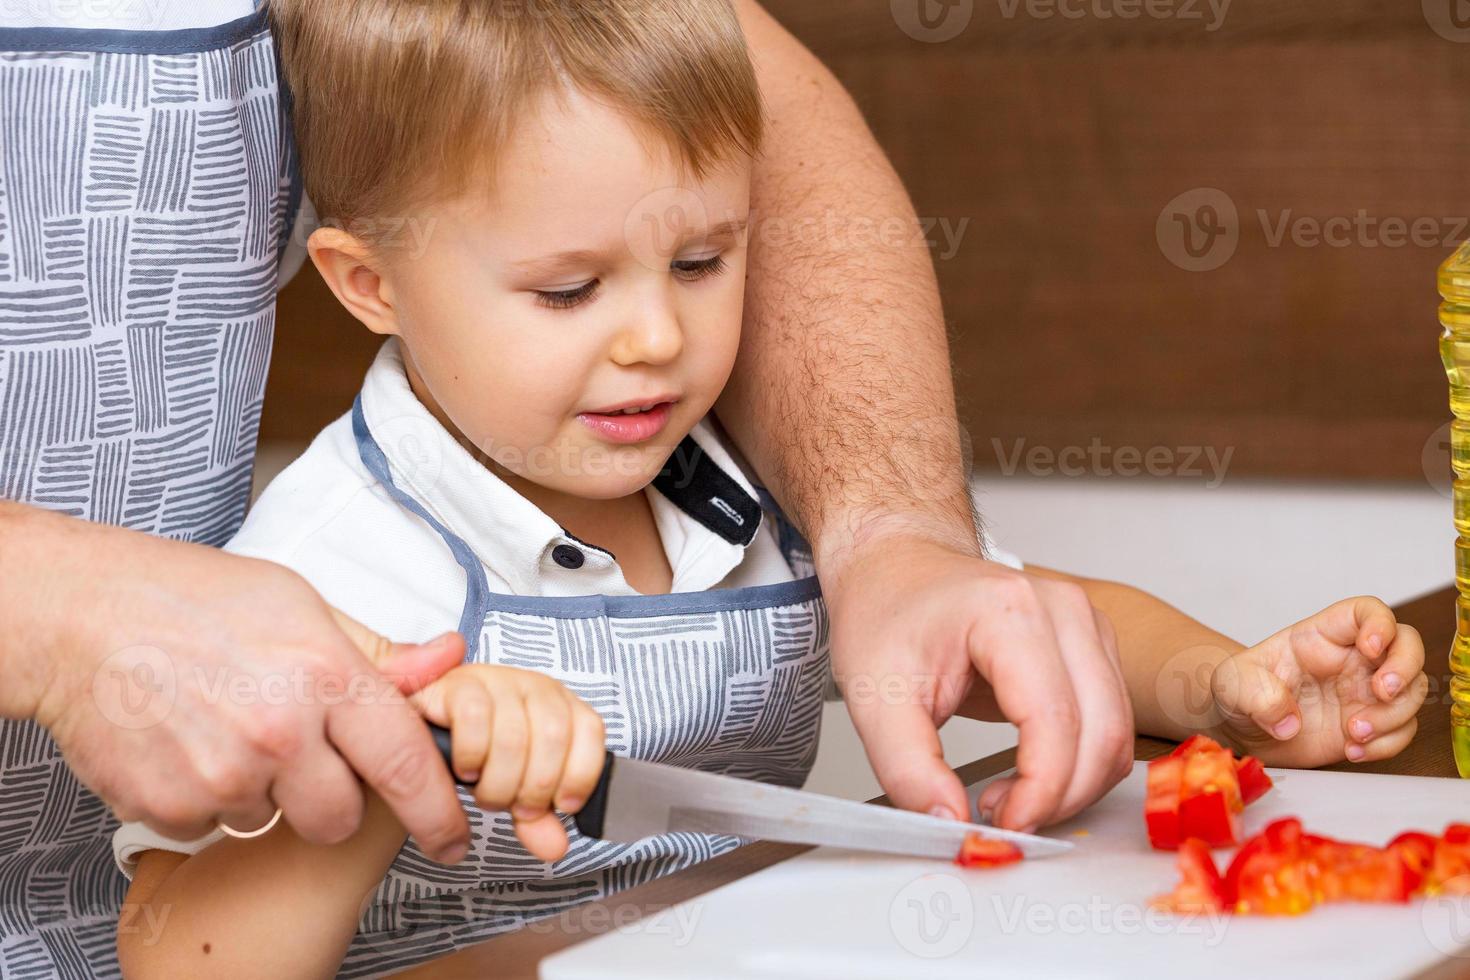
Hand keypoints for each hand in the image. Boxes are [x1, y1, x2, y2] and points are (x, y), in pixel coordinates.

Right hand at [16, 510, 471, 861]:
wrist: (80, 616)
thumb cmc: (190, 599)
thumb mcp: (299, 605)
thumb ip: (375, 652)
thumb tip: (445, 660)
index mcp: (323, 674)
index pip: (404, 762)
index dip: (436, 812)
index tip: (451, 839)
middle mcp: (278, 731)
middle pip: (341, 816)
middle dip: (331, 798)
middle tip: (297, 751)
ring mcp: (221, 774)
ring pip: (273, 819)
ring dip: (262, 790)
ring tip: (226, 726)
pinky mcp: (169, 805)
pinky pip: (212, 825)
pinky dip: (205, 797)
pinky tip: (187, 742)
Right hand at [415, 665, 606, 860]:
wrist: (427, 731)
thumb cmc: (480, 756)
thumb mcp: (516, 788)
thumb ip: (537, 817)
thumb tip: (555, 848)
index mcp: (561, 705)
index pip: (590, 729)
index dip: (581, 774)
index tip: (563, 805)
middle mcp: (534, 686)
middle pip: (553, 737)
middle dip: (534, 787)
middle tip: (513, 805)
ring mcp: (498, 680)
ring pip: (514, 736)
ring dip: (498, 781)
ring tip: (484, 790)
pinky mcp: (458, 684)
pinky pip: (474, 719)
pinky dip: (471, 755)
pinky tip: (466, 768)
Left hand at [824, 532, 1134, 833]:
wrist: (897, 566)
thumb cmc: (885, 612)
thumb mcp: (871, 695)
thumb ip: (907, 768)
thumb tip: (951, 823)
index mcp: (1009, 611)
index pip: (1054, 721)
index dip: (1038, 791)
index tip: (1000, 827)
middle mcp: (1063, 611)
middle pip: (1101, 733)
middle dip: (1058, 798)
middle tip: (1001, 820)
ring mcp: (1087, 625)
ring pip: (1116, 735)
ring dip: (1073, 787)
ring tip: (1008, 796)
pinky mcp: (1093, 647)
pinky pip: (1111, 724)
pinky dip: (1079, 766)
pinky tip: (1027, 773)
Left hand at [1208, 596, 1426, 766]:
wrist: (1240, 728)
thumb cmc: (1239, 690)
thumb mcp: (1232, 684)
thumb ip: (1256, 695)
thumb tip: (1287, 721)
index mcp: (1322, 636)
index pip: (1365, 611)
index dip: (1379, 623)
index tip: (1370, 647)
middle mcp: (1351, 660)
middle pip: (1405, 645)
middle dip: (1405, 667)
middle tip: (1382, 692)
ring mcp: (1363, 693)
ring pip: (1410, 691)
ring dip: (1393, 715)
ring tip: (1353, 733)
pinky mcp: (1368, 726)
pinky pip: (1399, 731)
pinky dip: (1385, 744)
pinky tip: (1352, 750)